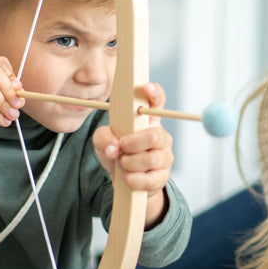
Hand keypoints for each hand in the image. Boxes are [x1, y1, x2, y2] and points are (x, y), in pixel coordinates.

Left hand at [92, 82, 174, 226]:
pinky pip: (149, 179)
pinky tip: (125, 176)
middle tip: (121, 148)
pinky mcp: (162, 176)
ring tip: (121, 164)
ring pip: (150, 159)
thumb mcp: (103, 142)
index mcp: (147, 121)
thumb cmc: (118, 154)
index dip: (155, 93)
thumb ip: (103, 138)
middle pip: (154, 136)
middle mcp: (160, 136)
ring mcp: (164, 157)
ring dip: (129, 163)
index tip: (146, 88)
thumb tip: (114, 148)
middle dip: (132, 144)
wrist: (124, 181)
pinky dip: (131, 179)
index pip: (157, 102)